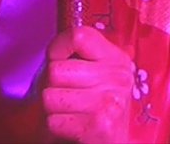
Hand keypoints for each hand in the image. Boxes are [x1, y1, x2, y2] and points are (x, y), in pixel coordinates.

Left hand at [42, 26, 133, 142]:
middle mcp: (119, 77)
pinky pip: (54, 121)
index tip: (58, 61)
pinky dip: (56, 126)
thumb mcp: (90, 74)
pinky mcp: (101, 126)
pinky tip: (72, 125)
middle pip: (56, 70)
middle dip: (52, 86)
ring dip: (53, 108)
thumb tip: (58, 47)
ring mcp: (111, 102)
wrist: (107, 142)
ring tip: (69, 111)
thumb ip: (78, 55)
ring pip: (50, 97)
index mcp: (116, 58)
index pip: (79, 36)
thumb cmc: (90, 106)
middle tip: (67, 94)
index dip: (57, 49)